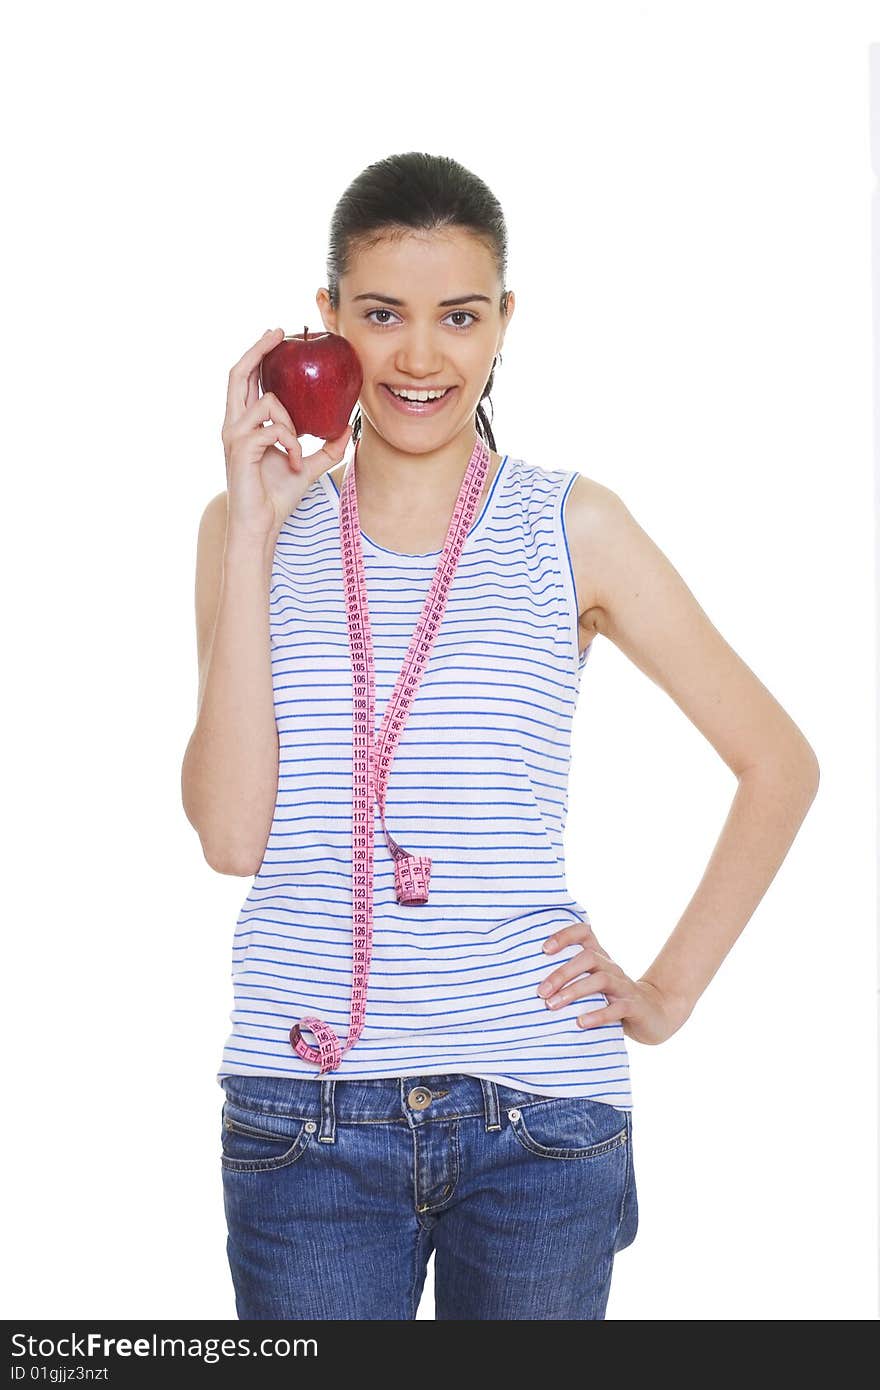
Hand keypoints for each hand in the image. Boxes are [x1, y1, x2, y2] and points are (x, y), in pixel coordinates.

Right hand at [221, 327, 351, 542]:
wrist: (261, 526)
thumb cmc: (277, 497)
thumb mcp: (308, 466)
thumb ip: (325, 447)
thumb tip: (346, 430)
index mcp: (245, 424)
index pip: (246, 380)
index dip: (258, 355)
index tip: (278, 338)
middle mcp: (234, 424)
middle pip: (238, 374)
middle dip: (257, 349)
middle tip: (278, 332)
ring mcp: (234, 435)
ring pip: (267, 403)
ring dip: (291, 423)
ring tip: (298, 450)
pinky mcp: (240, 449)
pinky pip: (273, 430)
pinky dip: (291, 444)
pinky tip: (295, 462)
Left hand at [538, 920, 689, 1044]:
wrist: (654, 1014)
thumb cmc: (612, 999)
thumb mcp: (592, 984)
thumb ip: (569, 980)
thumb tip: (529, 984)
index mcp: (599, 958)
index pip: (584, 933)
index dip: (564, 935)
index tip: (544, 949)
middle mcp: (611, 967)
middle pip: (587, 958)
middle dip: (561, 973)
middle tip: (541, 991)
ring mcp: (624, 986)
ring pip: (600, 980)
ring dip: (573, 992)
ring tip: (553, 1006)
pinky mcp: (634, 1007)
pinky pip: (617, 1007)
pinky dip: (598, 1014)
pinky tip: (580, 1022)